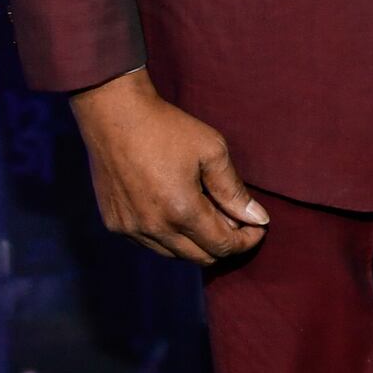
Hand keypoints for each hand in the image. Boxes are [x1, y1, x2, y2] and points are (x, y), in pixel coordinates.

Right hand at [69, 67, 270, 265]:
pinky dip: (169, 236)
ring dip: (196, 241)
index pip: (223, 246)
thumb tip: (259, 219)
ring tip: (205, 211)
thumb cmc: (167, 128)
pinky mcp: (115, 224)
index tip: (257, 228)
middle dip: (224, 243)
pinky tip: (175, 210)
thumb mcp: (212, 151)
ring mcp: (131, 229)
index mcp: (182, 211)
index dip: (246, 241)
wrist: (113, 114)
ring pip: (175, 254)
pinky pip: (151, 243)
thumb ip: (234, 191)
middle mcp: (155, 228)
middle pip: (201, 257)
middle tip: (234, 219)